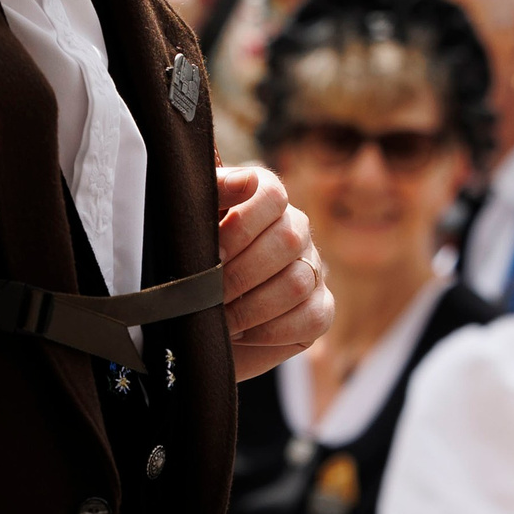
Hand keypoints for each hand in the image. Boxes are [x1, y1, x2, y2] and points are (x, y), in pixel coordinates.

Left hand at [215, 166, 331, 380]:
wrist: (200, 318)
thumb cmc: (194, 266)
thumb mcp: (193, 228)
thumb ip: (214, 196)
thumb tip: (245, 181)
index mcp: (265, 200)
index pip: (272, 194)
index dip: (242, 225)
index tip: (213, 252)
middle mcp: (296, 229)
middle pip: (288, 240)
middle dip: (241, 273)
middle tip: (208, 294)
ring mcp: (313, 268)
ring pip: (297, 283)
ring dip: (251, 307)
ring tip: (221, 318)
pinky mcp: (320, 307)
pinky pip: (310, 318)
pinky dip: (270, 330)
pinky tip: (243, 333)